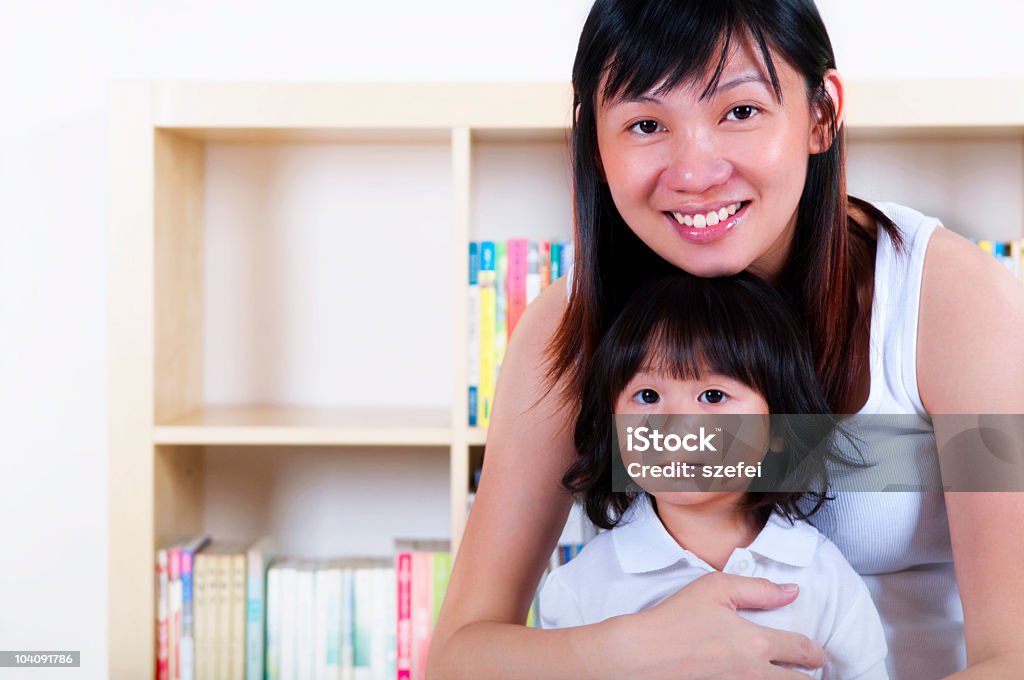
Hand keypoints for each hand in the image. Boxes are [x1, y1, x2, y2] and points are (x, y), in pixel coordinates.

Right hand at [576, 572, 824, 678]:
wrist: (642, 653)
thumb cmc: (675, 619)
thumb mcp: (715, 588)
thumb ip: (758, 588)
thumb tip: (792, 591)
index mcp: (756, 644)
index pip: (805, 651)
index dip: (816, 652)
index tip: (817, 653)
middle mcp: (754, 674)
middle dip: (810, 676)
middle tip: (808, 671)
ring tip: (784, 675)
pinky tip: (754, 677)